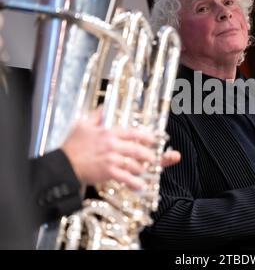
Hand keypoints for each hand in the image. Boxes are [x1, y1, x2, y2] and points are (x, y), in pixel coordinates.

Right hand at [62, 109, 180, 189]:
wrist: (62, 164)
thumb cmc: (71, 145)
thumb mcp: (82, 125)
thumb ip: (95, 116)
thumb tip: (102, 108)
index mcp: (108, 132)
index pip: (133, 132)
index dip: (145, 136)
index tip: (151, 140)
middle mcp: (112, 145)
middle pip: (138, 149)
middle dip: (148, 155)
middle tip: (152, 158)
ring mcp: (111, 158)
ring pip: (134, 163)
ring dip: (142, 168)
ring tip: (145, 170)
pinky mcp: (107, 171)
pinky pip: (125, 177)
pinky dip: (134, 182)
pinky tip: (140, 185)